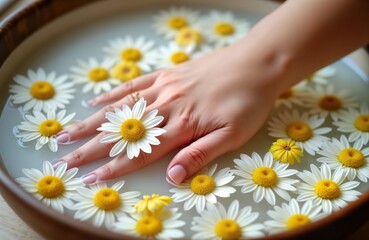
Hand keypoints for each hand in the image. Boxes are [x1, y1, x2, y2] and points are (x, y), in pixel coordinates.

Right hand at [55, 39, 282, 184]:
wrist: (256, 64)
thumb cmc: (248, 102)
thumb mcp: (232, 135)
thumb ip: (200, 154)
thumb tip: (171, 175)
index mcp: (181, 125)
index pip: (140, 152)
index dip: (114, 167)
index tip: (91, 178)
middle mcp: (166, 106)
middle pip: (122, 131)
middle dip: (90, 147)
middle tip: (64, 157)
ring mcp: (164, 87)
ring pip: (121, 108)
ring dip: (92, 122)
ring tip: (67, 132)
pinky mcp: (167, 74)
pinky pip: (134, 84)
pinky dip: (113, 94)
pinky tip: (97, 101)